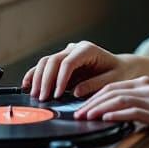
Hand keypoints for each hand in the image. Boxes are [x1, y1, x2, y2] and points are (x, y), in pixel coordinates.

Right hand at [22, 40, 137, 99]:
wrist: (121, 66)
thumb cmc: (119, 72)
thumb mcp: (113, 80)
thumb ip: (95, 84)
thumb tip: (76, 92)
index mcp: (88, 50)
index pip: (68, 62)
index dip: (60, 79)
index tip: (57, 95)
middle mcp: (75, 48)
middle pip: (53, 60)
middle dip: (46, 80)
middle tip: (43, 98)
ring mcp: (67, 53)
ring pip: (46, 62)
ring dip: (38, 78)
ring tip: (35, 95)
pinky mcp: (62, 61)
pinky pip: (45, 66)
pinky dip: (34, 74)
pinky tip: (27, 85)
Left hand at [73, 75, 148, 147]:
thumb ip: (140, 109)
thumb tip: (117, 116)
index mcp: (148, 85)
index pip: (113, 87)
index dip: (94, 97)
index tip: (82, 108)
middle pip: (112, 91)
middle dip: (91, 102)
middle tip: (76, 113)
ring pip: (118, 99)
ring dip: (98, 108)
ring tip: (85, 117)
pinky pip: (132, 111)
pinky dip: (116, 114)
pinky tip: (105, 119)